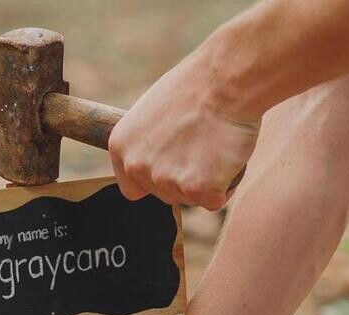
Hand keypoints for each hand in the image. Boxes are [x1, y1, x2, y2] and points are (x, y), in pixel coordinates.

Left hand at [108, 46, 260, 210]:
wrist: (226, 80)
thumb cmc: (196, 87)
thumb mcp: (152, 112)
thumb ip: (147, 144)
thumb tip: (154, 160)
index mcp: (121, 147)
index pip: (133, 188)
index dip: (156, 180)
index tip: (173, 165)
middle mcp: (137, 167)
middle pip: (165, 195)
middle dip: (184, 179)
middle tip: (202, 144)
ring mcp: (166, 180)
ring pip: (190, 199)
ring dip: (206, 182)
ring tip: (215, 145)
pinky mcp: (197, 189)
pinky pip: (215, 201)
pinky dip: (226, 185)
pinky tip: (227, 156)